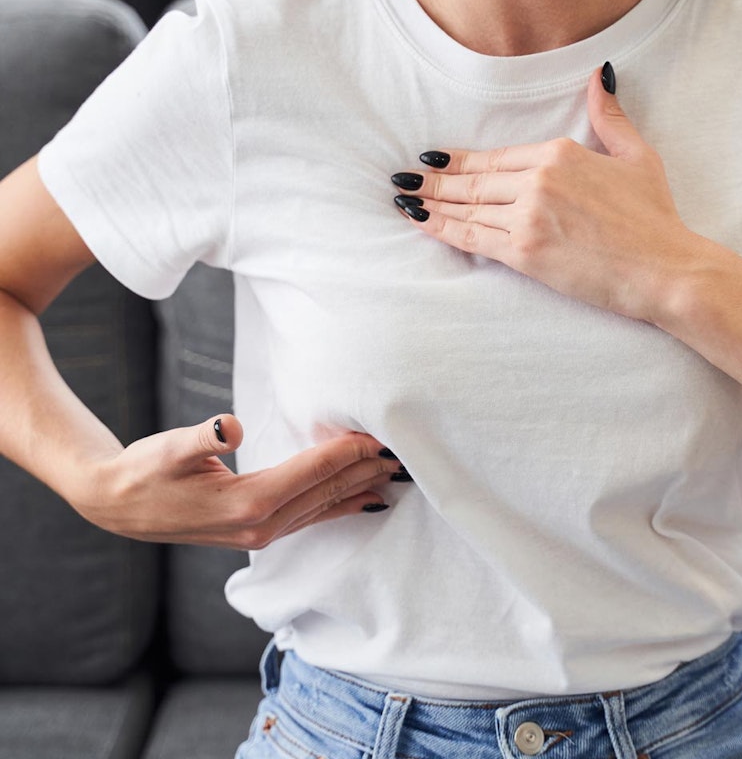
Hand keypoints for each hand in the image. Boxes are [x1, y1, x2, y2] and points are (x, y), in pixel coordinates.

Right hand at [73, 415, 404, 548]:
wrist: (120, 507)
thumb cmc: (144, 472)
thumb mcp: (168, 450)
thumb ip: (202, 438)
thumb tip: (230, 426)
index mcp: (247, 502)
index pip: (312, 472)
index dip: (346, 452)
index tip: (378, 436)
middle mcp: (261, 524)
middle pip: (327, 492)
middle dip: (365, 471)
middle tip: (402, 453)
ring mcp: (262, 533)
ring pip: (324, 507)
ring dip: (359, 488)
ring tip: (392, 474)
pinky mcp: (259, 532)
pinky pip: (312, 519)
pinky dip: (341, 506)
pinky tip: (363, 501)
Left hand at [392, 66, 707, 323]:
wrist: (664, 269)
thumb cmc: (653, 217)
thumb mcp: (635, 156)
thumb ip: (608, 117)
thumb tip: (599, 77)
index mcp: (558, 154)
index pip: (494, 159)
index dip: (457, 161)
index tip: (431, 160)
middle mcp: (537, 180)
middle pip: (472, 182)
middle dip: (432, 182)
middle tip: (401, 180)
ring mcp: (528, 216)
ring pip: (466, 208)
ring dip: (429, 204)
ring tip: (402, 201)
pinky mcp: (524, 252)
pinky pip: (472, 238)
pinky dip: (442, 229)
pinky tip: (420, 223)